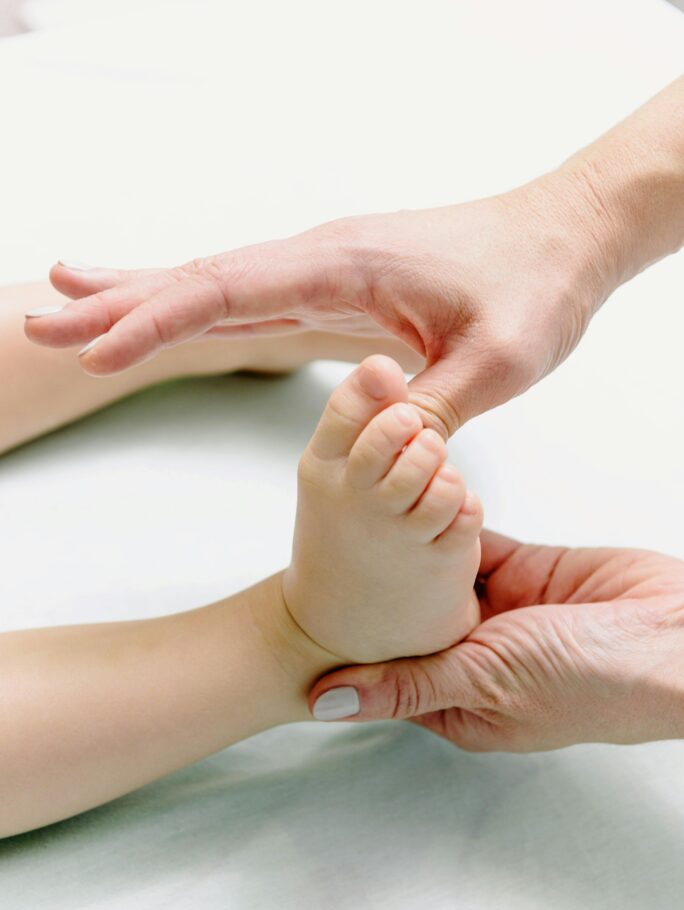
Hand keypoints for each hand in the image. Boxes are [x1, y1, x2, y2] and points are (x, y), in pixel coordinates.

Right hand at [25, 168, 610, 436]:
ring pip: (216, 283)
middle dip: (120, 304)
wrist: (562, 239)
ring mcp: (324, 270)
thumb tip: (375, 446)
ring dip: (142, 299)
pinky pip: (249, 295)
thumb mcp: (501, 362)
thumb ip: (431, 407)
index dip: (160, 319)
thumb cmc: (536, 287)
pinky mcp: (334, 287)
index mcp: (348, 266)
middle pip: (201, 279)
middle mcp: (322, 259)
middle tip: (40, 321)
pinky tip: (165, 306)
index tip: (100, 347)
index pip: (232, 290)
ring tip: (71, 307)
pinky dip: (195, 304)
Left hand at [308, 531, 683, 750]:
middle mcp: (475, 657)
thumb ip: (408, 685)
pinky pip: (474, 544)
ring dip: (411, 550)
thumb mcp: (485, 683)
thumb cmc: (589, 683)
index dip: (356, 643)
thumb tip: (325, 703)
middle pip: (412, 620)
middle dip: (380, 589)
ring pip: (439, 576)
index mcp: (461, 702)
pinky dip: (451, 524)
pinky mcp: (525, 570)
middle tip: (329, 555)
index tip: (312, 612)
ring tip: (365, 518)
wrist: (673, 637)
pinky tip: (417, 503)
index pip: (391, 672)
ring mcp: (500, 611)